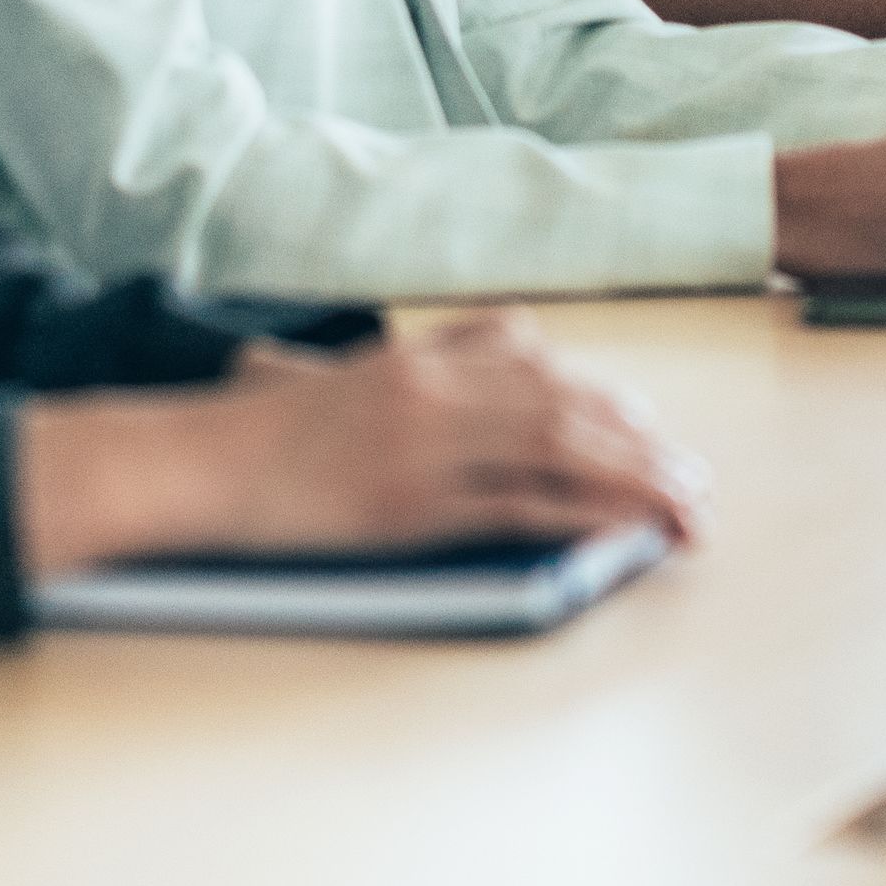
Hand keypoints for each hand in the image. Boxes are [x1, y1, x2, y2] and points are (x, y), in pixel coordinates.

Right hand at [22, 313, 703, 573]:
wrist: (194, 463)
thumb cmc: (251, 434)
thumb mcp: (334, 380)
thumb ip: (395, 376)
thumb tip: (451, 381)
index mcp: (414, 356)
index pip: (529, 352)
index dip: (596, 389)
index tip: (640, 421)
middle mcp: (434, 386)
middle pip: (565, 397)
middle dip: (639, 438)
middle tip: (691, 477)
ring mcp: (429, 442)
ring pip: (563, 445)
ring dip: (636, 478)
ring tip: (686, 510)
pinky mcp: (418, 503)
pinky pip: (524, 503)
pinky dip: (586, 515)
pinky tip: (626, 532)